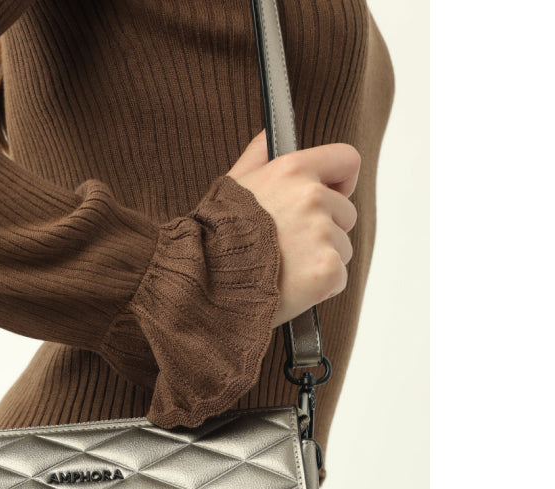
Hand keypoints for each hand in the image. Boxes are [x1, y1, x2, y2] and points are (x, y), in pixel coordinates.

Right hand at [227, 130, 360, 327]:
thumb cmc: (216, 236)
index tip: (331, 198)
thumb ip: (257, 155)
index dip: (340, 183)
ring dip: (320, 262)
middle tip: (288, 249)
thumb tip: (270, 133)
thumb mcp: (232, 186)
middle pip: (345, 214)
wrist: (208, 282)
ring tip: (285, 270)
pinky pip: (338, 279)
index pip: (347, 160)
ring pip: (342, 249)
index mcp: (292, 170)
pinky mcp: (326, 268)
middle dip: (325, 232)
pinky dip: (320, 289)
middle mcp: (311, 197)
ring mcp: (321, 233)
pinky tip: (292, 288)